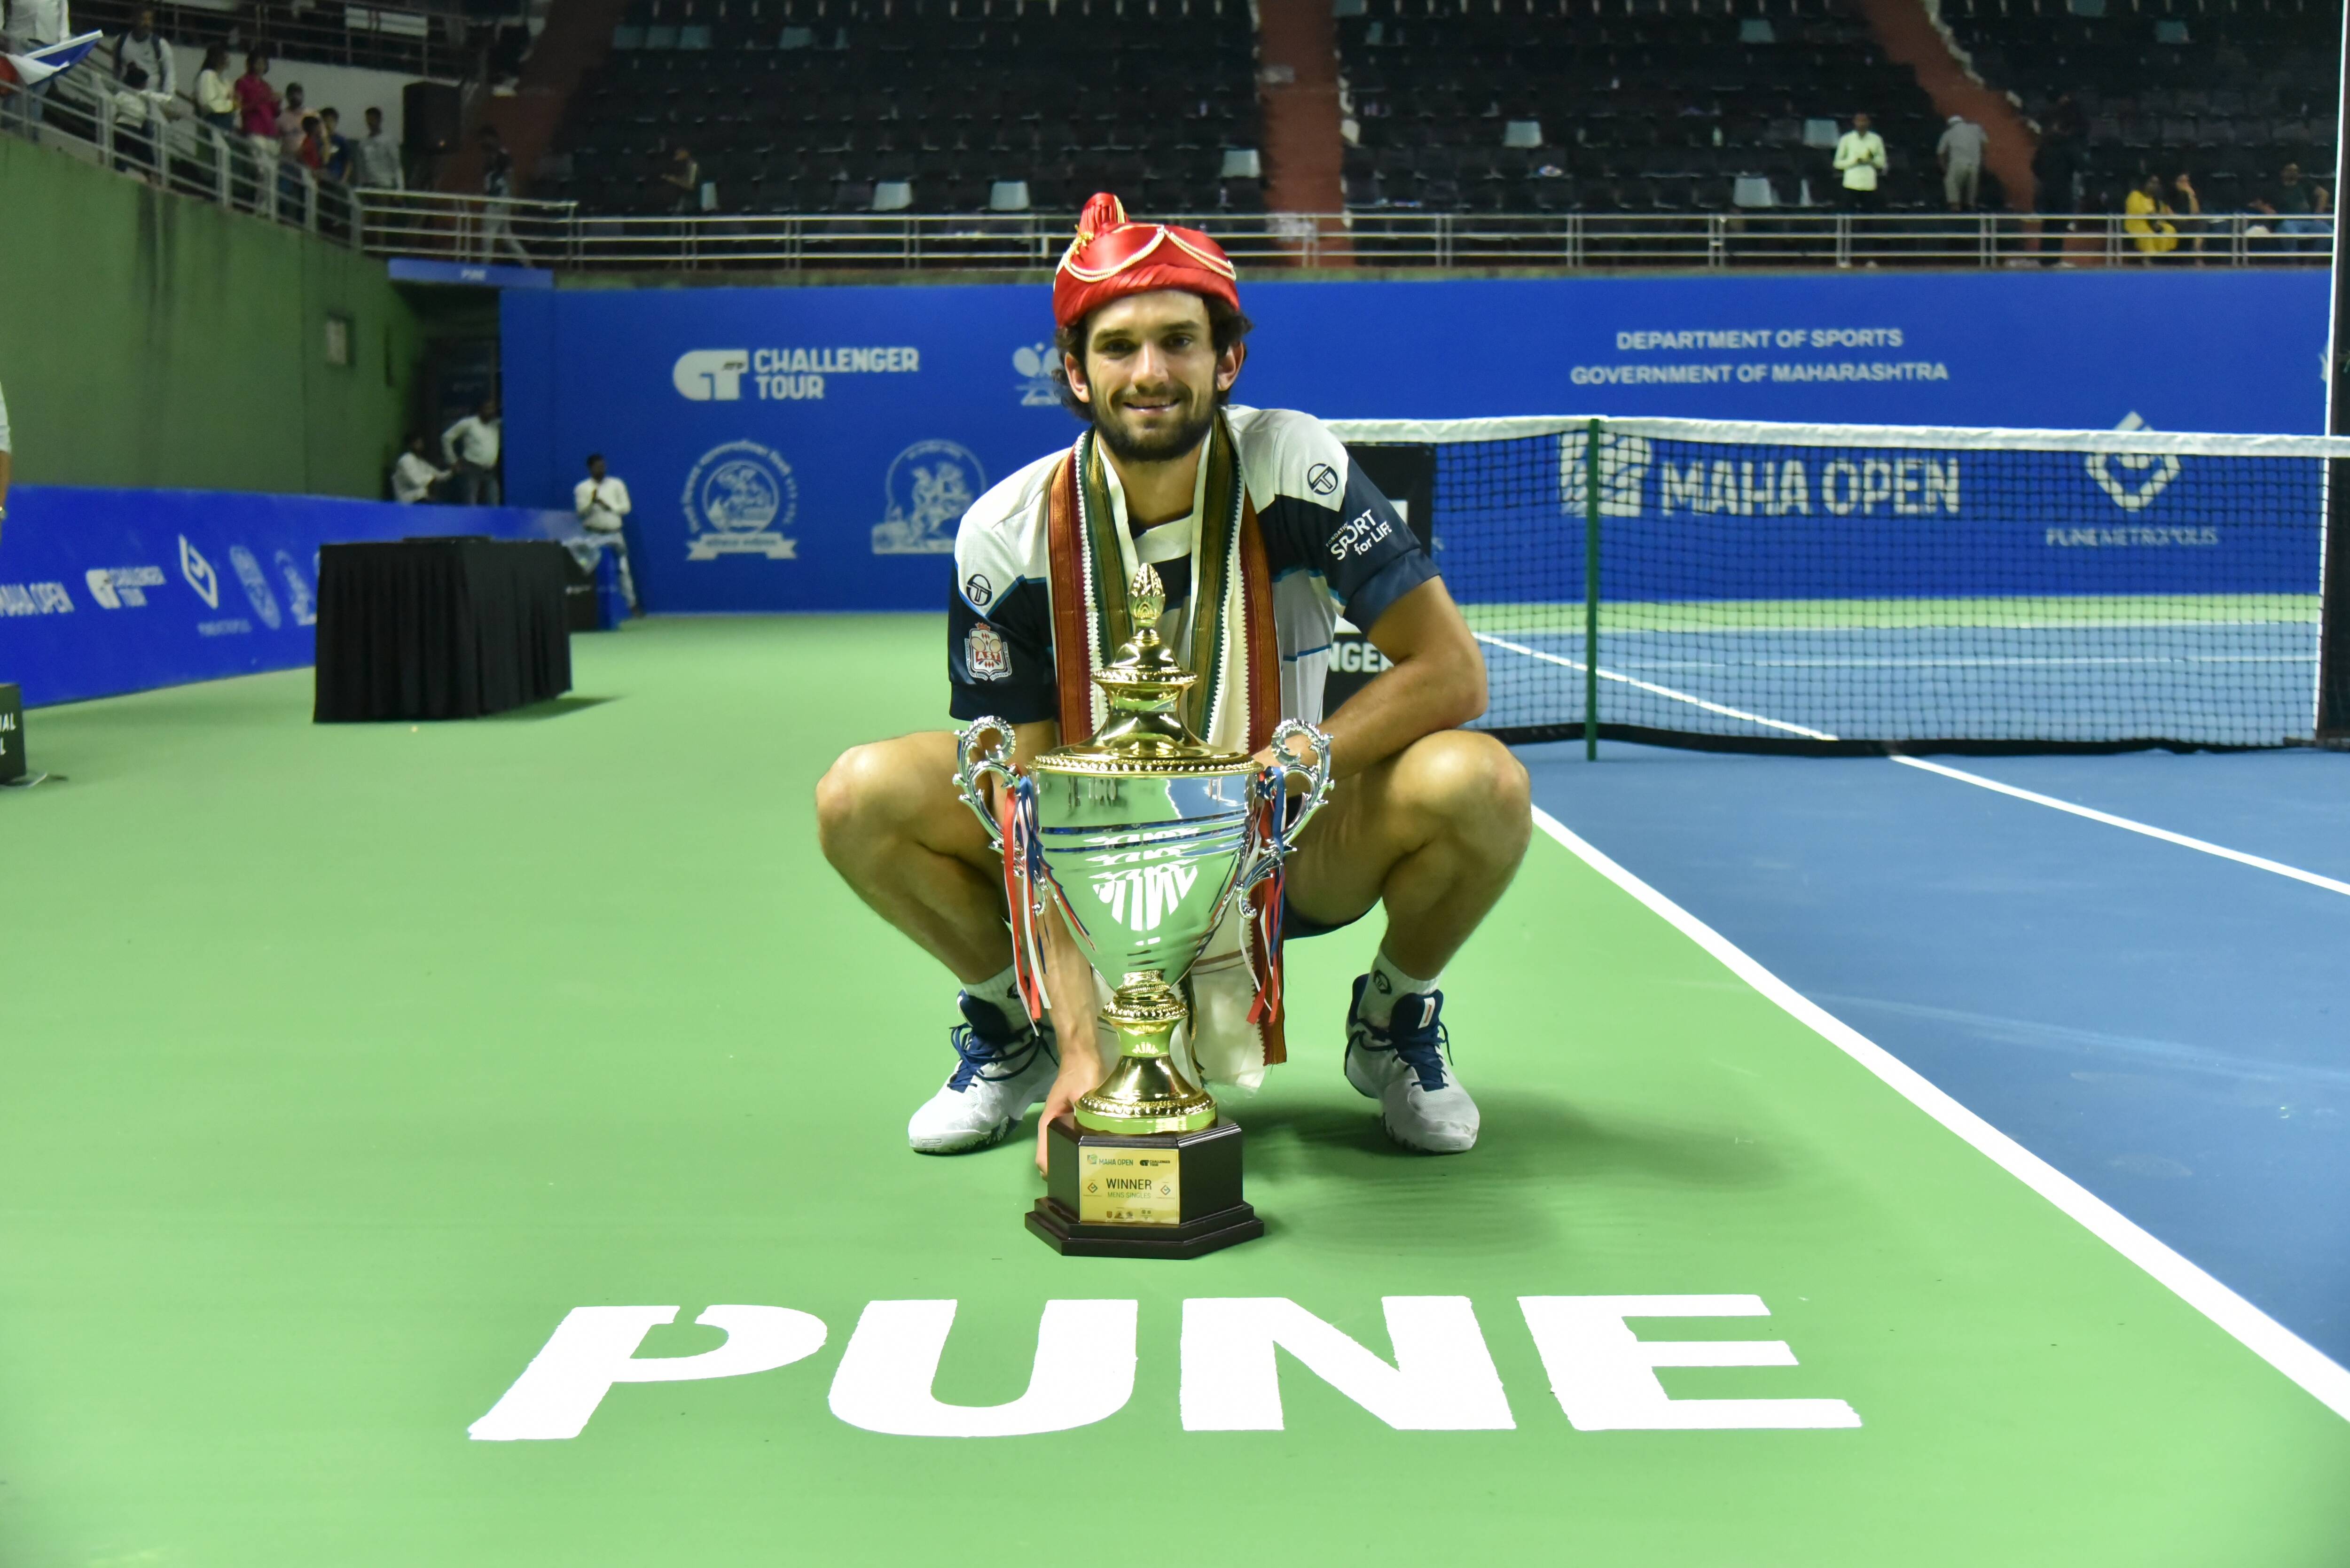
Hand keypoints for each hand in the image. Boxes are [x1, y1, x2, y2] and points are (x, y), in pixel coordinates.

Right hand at [1035, 1037, 1103, 1174]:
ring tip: (1093, 1172)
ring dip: (1073, 1159)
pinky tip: (1099, 1153)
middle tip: (1085, 1182)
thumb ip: (1088, 1112)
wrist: (1082, 1053)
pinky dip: (1081, 1148)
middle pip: (1053, 1154)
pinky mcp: (1074, 1118)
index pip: (1043, 1154)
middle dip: (1064, 1168)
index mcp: (1049, 1121)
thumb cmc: (1081, 1071)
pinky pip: (1075, 1138)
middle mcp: (1053, 1124)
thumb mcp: (1085, 1092)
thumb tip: (1096, 1136)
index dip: (1052, 1170)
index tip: (1067, 1182)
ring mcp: (1063, 1121)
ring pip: (1063, 1147)